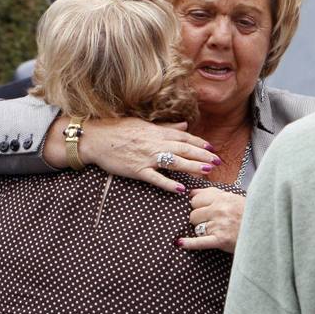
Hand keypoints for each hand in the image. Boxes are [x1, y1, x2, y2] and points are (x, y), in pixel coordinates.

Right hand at [63, 116, 219, 193]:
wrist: (96, 138)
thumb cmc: (119, 129)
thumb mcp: (144, 124)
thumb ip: (166, 127)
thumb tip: (185, 125)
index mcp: (157, 132)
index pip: (184, 137)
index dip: (200, 143)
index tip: (213, 149)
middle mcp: (155, 143)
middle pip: (185, 149)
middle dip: (203, 156)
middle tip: (218, 162)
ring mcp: (147, 157)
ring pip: (175, 162)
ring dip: (193, 166)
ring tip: (208, 171)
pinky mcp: (137, 170)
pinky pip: (155, 178)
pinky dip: (168, 183)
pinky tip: (180, 189)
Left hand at [179, 188, 245, 252]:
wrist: (264, 231)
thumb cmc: (248, 215)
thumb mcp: (233, 198)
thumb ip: (213, 193)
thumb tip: (191, 192)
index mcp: (223, 197)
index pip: (196, 199)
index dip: (197, 206)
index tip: (203, 210)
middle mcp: (220, 209)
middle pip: (193, 214)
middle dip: (198, 219)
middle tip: (210, 223)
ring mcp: (219, 225)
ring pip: (196, 227)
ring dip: (202, 231)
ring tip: (215, 232)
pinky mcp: (220, 240)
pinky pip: (199, 241)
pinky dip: (189, 243)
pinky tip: (179, 243)